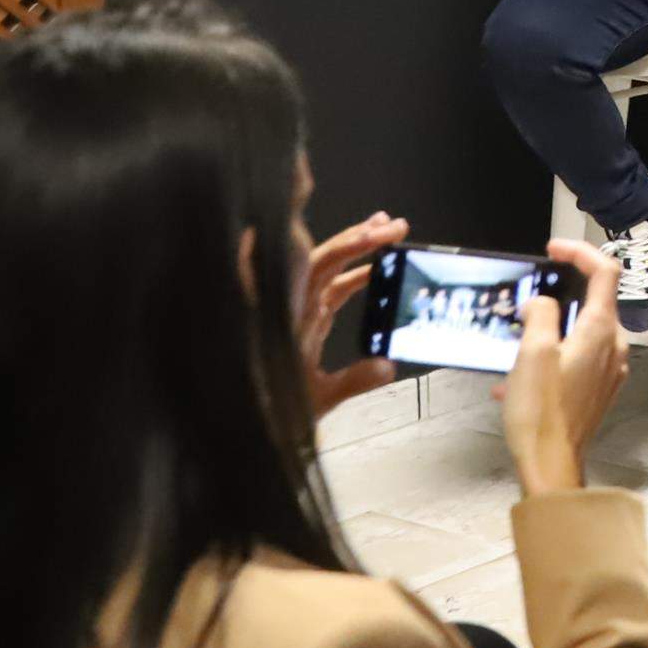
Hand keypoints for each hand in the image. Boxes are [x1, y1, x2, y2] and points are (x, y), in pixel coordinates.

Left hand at [296, 207, 408, 418]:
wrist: (251, 421)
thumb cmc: (278, 408)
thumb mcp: (318, 398)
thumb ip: (354, 380)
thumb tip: (387, 366)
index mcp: (296, 317)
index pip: (323, 269)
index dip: (350, 248)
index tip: (378, 234)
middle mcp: (296, 307)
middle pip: (327, 259)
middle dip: (361, 238)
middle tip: (396, 226)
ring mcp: (303, 312)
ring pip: (329, 269)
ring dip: (357, 248)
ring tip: (387, 229)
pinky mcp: (310, 322)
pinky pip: (332, 288)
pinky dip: (354, 274)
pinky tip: (376, 269)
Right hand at [498, 239, 627, 497]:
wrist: (552, 465)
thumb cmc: (542, 414)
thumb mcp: (532, 352)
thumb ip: (541, 314)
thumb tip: (542, 302)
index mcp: (601, 330)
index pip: (605, 272)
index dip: (580, 252)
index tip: (555, 249)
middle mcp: (612, 347)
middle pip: (592, 303)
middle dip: (557, 299)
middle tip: (525, 305)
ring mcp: (608, 370)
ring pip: (579, 334)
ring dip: (546, 335)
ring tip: (513, 351)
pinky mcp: (597, 390)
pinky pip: (574, 361)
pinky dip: (548, 360)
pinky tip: (517, 382)